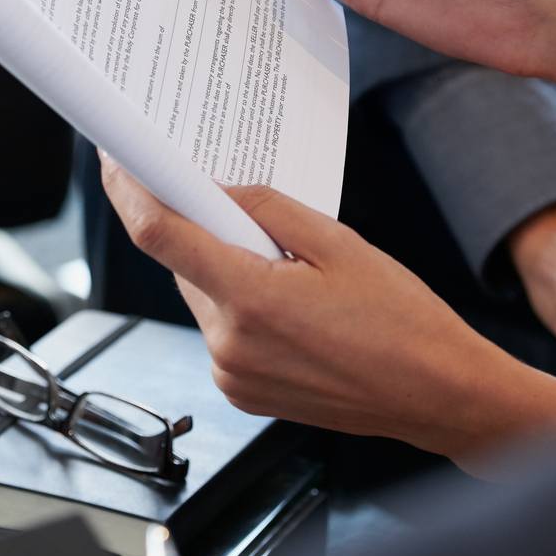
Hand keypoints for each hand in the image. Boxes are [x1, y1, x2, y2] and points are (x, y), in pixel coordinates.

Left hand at [101, 153, 555, 477]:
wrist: (438, 395)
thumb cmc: (403, 323)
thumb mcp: (340, 243)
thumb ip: (266, 209)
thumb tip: (214, 188)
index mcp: (251, 301)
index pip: (159, 234)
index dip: (130, 190)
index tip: (118, 160)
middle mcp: (229, 344)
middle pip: (183, 263)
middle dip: (203, 229)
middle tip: (247, 211)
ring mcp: (232, 375)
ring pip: (202, 295)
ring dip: (225, 269)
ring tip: (291, 269)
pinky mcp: (241, 392)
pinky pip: (221, 329)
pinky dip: (240, 305)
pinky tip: (291, 304)